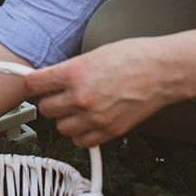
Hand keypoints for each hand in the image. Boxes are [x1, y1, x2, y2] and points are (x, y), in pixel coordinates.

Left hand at [25, 37, 180, 146]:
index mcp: (74, 74)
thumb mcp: (93, 54)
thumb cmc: (134, 57)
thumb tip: (52, 79)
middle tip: (60, 95)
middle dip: (51, 101)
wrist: (163, 70)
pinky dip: (82, 134)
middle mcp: (81, 98)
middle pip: (45, 109)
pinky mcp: (109, 131)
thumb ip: (69, 70)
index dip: (33, 83)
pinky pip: (82, 141)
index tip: (34, 84)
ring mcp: (95, 117)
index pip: (34, 84)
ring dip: (66, 119)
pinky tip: (88, 122)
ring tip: (77, 109)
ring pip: (61, 128)